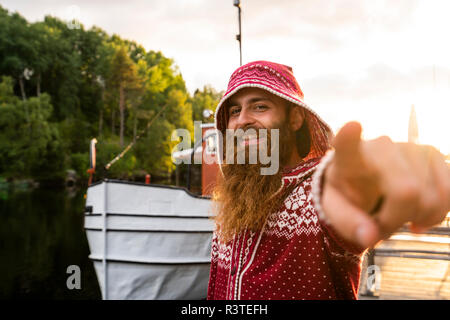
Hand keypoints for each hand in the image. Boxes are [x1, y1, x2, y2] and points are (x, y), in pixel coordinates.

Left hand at [321, 121, 449, 247]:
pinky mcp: (432, 153)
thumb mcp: (338, 211)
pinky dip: (437, 214)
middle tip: (381, 226)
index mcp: (348, 158)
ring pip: (431, 198)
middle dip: (396, 220)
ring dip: (416, 219)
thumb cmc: (350, 196)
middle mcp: (380, 145)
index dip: (349, 137)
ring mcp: (409, 146)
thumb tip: (369, 237)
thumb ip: (348, 224)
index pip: (346, 144)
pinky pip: (449, 194)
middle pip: (407, 192)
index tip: (351, 126)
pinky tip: (418, 215)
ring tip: (397, 216)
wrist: (365, 183)